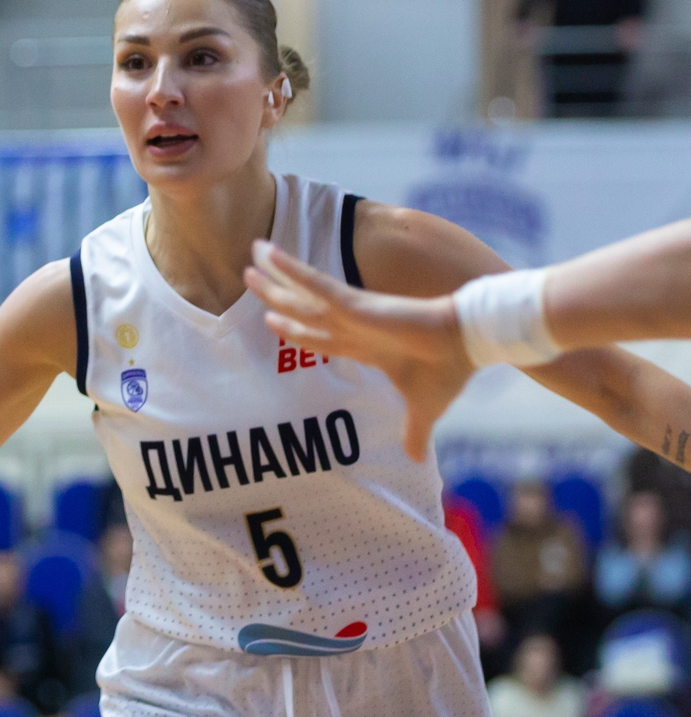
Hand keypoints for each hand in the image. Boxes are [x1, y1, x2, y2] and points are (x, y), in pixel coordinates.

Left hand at [244, 240, 474, 461]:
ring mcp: (351, 314)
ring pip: (301, 296)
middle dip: (274, 297)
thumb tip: (415, 460)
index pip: (317, 338)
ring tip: (250, 261)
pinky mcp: (356, 304)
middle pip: (301, 311)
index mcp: (364, 348)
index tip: (271, 321)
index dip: (293, 330)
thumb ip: (414, 431)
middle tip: (248, 278)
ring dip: (274, 279)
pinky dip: (293, 271)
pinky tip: (273, 255)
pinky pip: (317, 284)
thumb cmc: (449, 369)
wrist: (468, 344)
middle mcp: (352, 327)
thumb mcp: (425, 408)